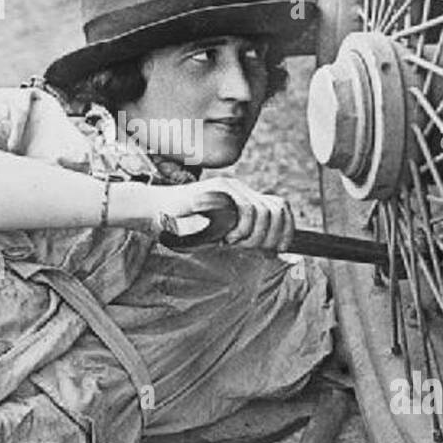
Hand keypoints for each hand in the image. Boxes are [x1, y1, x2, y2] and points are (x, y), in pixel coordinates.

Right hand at [155, 177, 294, 251]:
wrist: (155, 212)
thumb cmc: (183, 229)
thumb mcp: (220, 236)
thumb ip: (242, 239)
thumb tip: (274, 254)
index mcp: (243, 198)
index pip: (280, 207)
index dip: (287, 230)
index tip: (279, 249)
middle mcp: (240, 189)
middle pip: (277, 210)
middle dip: (271, 236)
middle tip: (249, 249)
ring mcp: (230, 187)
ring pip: (262, 212)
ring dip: (253, 235)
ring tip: (234, 243)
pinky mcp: (219, 189)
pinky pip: (245, 210)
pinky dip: (242, 229)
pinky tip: (227, 238)